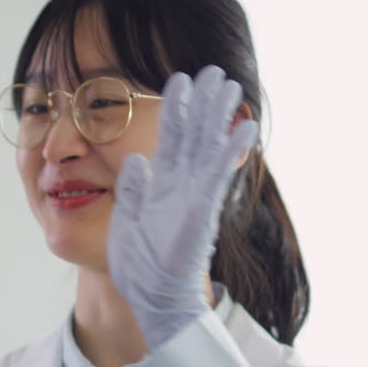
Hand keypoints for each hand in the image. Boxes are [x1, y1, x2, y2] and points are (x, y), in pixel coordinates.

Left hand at [108, 66, 258, 349]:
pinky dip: (229, 150)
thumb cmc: (139, 265)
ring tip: (230, 84)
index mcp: (159, 186)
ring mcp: (193, 195)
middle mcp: (180, 185)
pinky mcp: (202, 209)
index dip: (174, 109)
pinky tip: (242, 126)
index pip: (169, 139)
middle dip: (202, 102)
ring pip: (207, 146)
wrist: (152, 297)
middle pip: (193, 134)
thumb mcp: (125, 219)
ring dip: (218, 115)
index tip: (178, 80)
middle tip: (213, 69)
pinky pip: (218, 174)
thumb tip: (134, 159)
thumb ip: (132, 189)